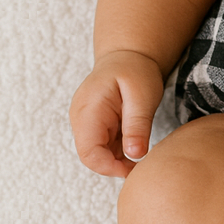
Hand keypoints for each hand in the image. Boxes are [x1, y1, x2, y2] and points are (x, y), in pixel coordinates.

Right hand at [70, 50, 164, 177]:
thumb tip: (135, 155)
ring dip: (118, 158)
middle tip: (142, 163)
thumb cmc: (135, 71)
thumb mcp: (143, 96)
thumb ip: (137, 125)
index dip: (110, 167)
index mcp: (88, 111)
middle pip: (91, 157)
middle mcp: (80, 119)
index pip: (89, 153)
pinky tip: (135, 141)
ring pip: (97, 154)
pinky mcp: (92, 125)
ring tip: (141, 149)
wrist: (128, 55)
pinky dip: (118, 150)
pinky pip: (102, 146)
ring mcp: (84, 122)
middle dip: (115, 165)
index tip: (136, 168)